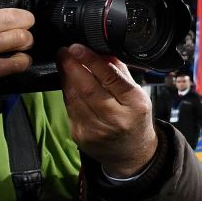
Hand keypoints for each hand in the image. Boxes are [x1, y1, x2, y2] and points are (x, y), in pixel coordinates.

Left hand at [57, 44, 157, 177]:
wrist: (130, 153)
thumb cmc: (135, 119)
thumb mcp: (137, 93)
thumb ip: (119, 72)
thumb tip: (99, 51)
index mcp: (134, 104)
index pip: (110, 77)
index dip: (90, 60)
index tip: (77, 47)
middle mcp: (115, 118)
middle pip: (87, 88)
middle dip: (71, 66)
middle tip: (64, 51)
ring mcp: (96, 129)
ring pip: (73, 97)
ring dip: (66, 77)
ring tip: (64, 63)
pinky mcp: (80, 135)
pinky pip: (69, 108)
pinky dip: (67, 92)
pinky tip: (68, 83)